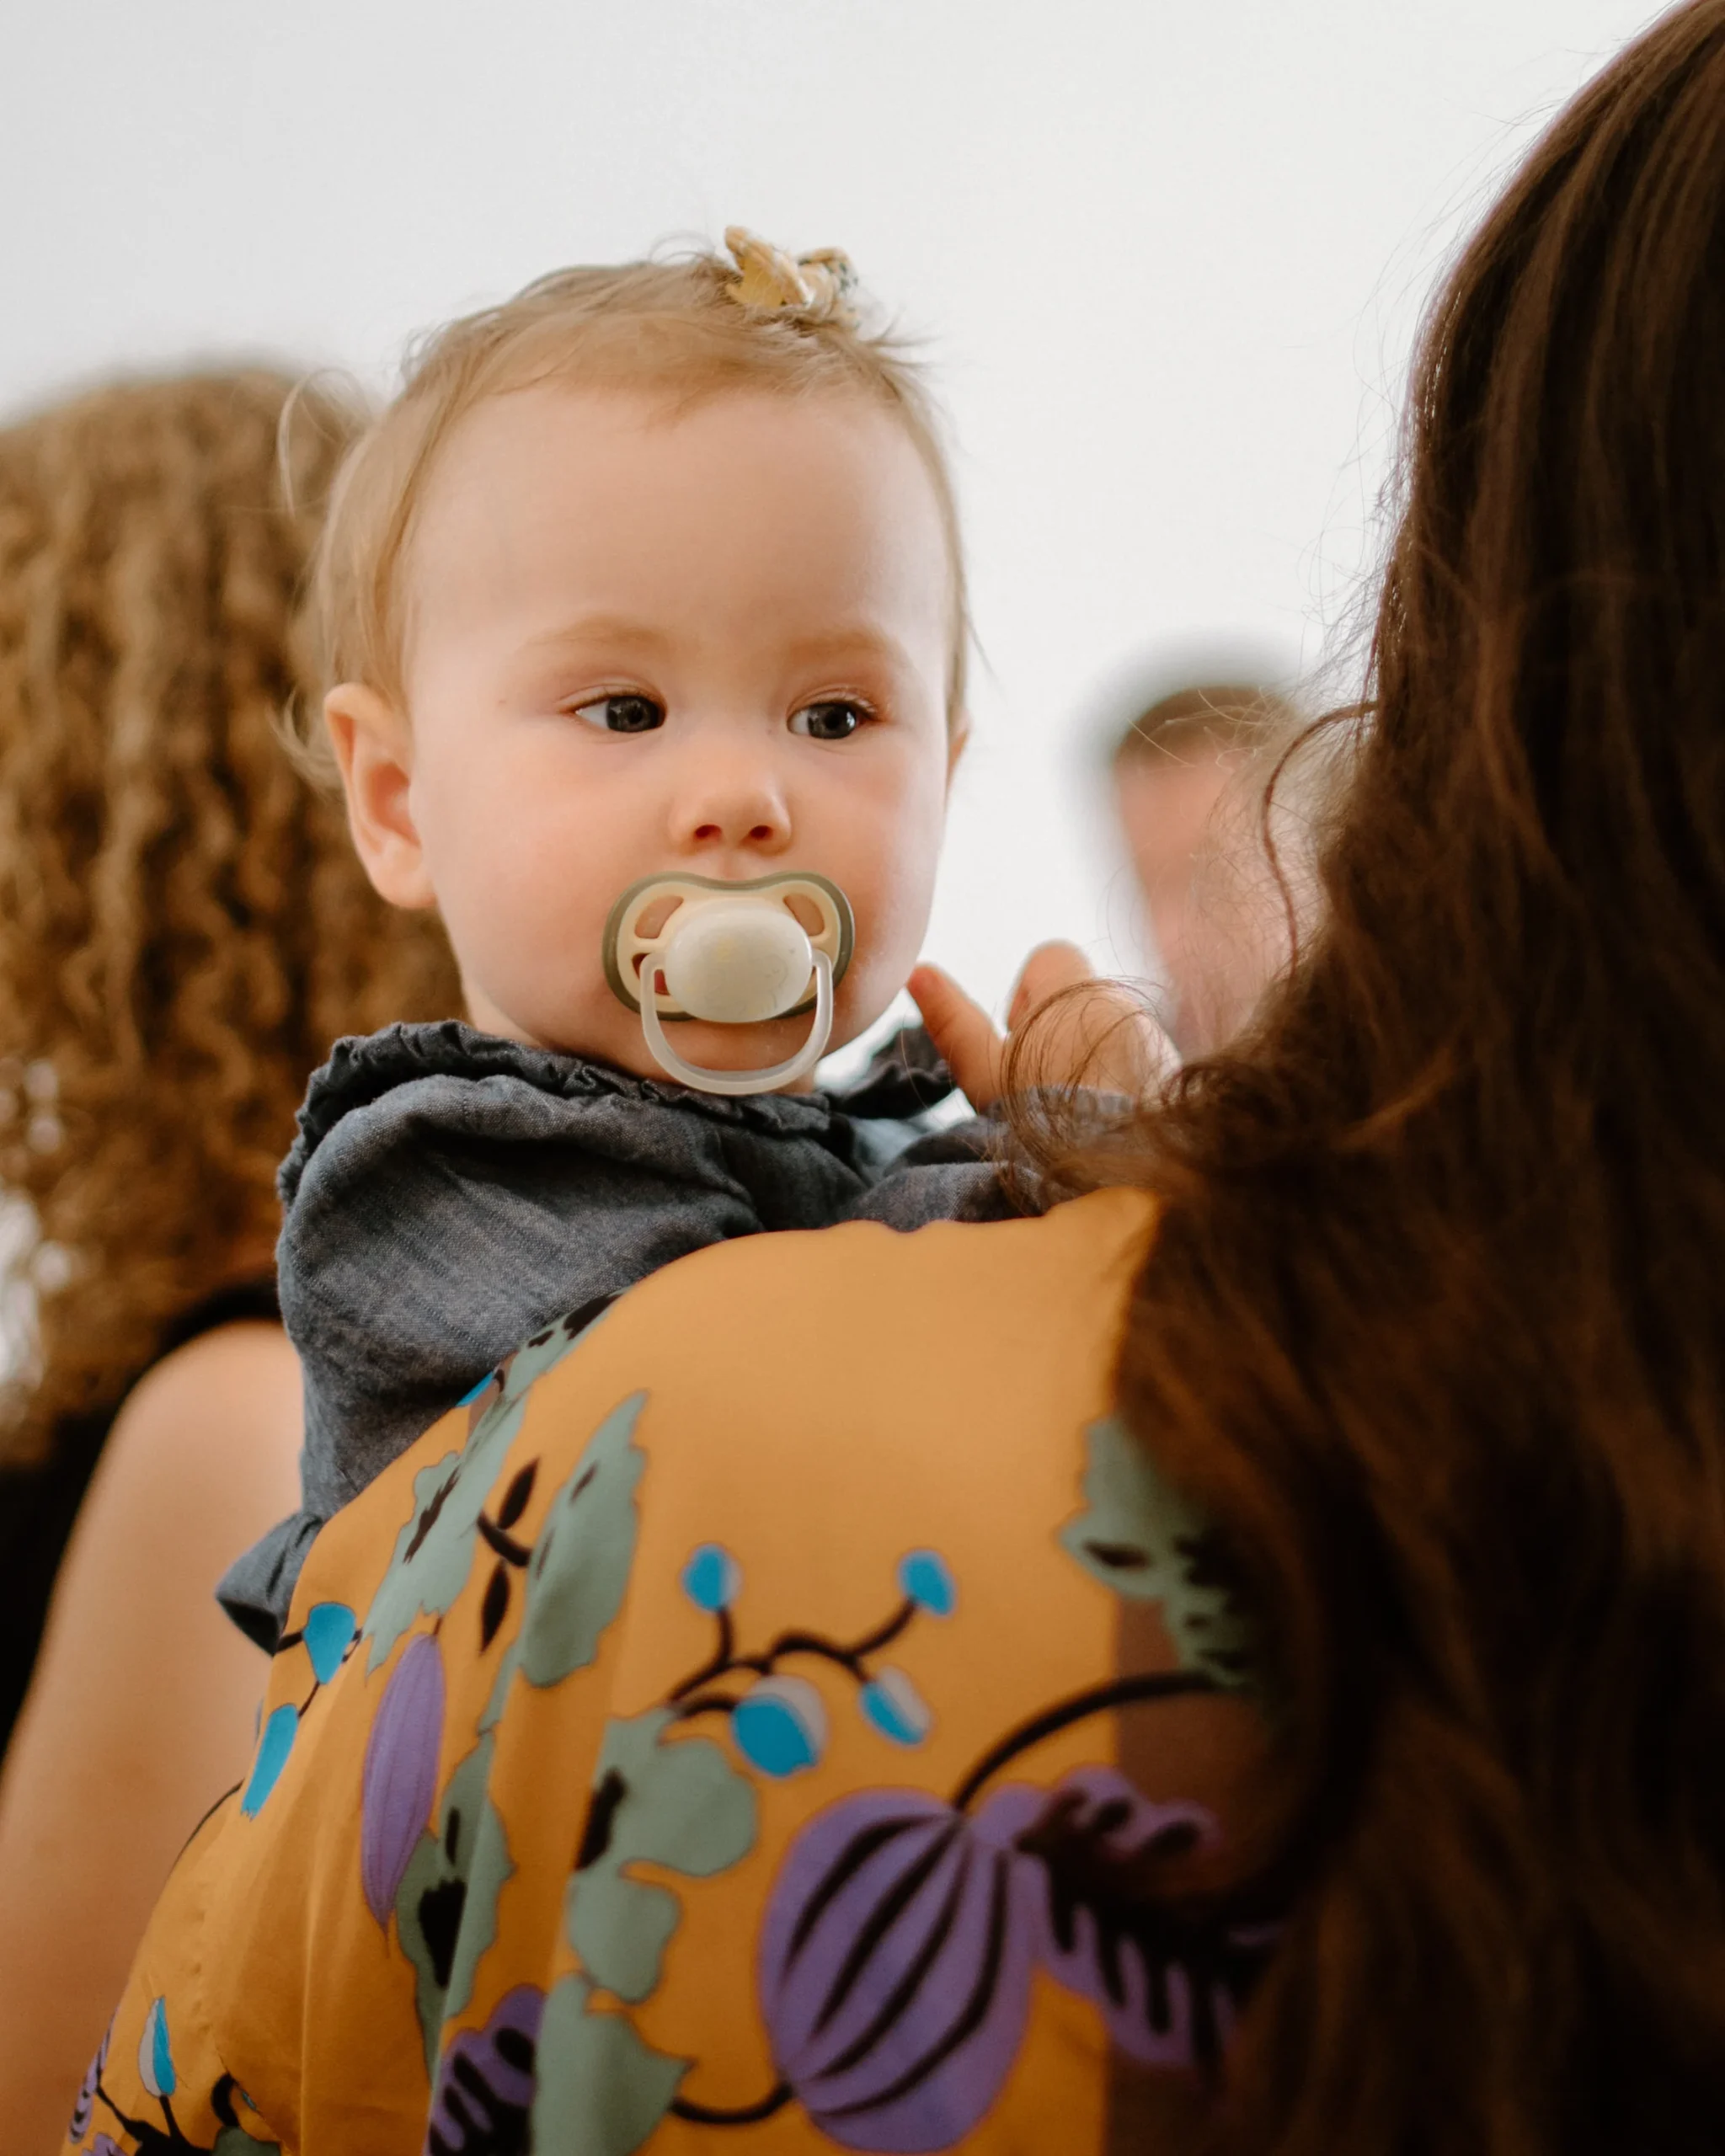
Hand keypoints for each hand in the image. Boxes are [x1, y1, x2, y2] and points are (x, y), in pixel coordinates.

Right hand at [907, 941, 1177, 1112]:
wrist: (1123, 1176)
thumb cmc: (1044, 1121)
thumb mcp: (985, 1074)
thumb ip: (953, 1022)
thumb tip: (917, 971)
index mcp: (1077, 991)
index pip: (1049, 956)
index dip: (1025, 996)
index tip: (1016, 1045)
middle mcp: (1125, 1005)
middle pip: (1079, 998)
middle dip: (1056, 1033)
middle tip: (1038, 1085)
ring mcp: (1157, 1040)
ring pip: (1109, 1031)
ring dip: (1088, 1057)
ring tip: (1073, 1109)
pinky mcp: (1177, 1074)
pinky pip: (1140, 1060)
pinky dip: (1123, 1080)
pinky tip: (1108, 1120)